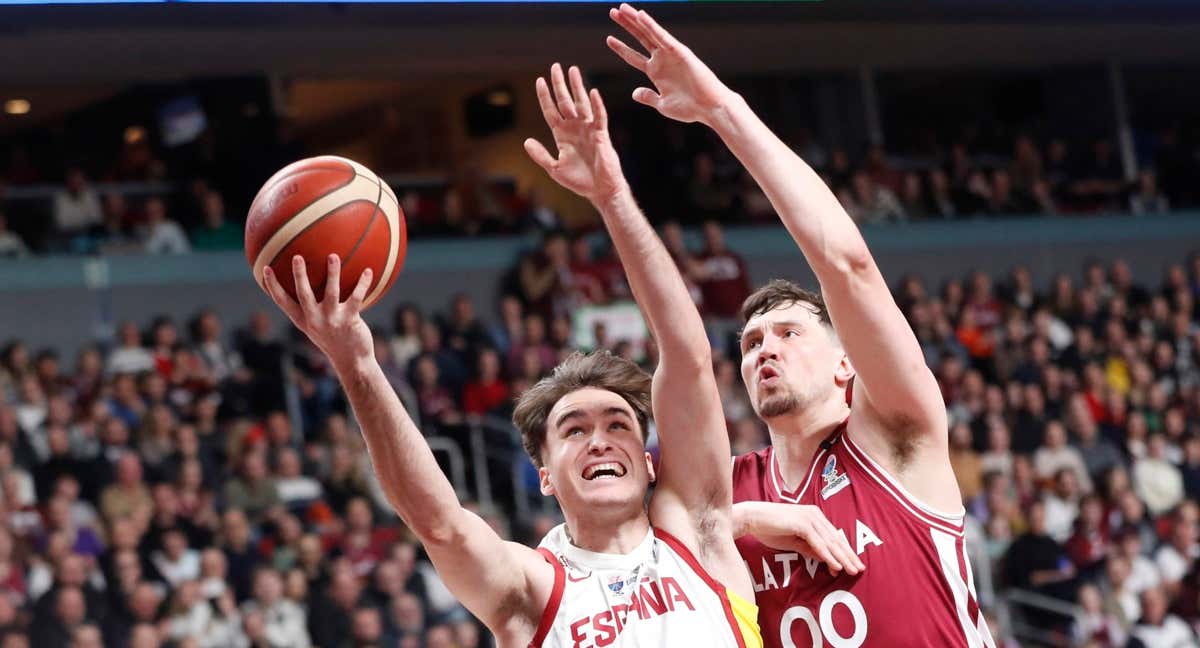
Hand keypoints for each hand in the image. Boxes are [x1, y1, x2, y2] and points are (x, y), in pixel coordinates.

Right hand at [261, 254, 373, 371]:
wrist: (352, 362)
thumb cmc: (335, 340)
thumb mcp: (318, 327)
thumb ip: (312, 310)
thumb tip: (309, 288)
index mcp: (303, 321)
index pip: (283, 302)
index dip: (273, 286)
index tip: (265, 268)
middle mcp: (315, 320)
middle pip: (303, 294)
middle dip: (299, 275)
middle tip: (297, 256)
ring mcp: (332, 320)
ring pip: (331, 292)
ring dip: (332, 273)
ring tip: (333, 256)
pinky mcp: (349, 320)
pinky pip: (356, 297)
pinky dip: (362, 283)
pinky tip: (368, 271)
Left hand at [524, 63, 628, 205]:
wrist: (600, 191)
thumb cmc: (579, 181)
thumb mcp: (554, 168)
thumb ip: (540, 155)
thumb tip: (526, 141)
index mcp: (562, 135)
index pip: (551, 111)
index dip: (545, 96)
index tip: (539, 80)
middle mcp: (574, 128)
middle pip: (565, 101)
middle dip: (559, 84)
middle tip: (555, 66)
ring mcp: (588, 129)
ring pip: (581, 103)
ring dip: (577, 87)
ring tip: (573, 70)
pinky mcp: (601, 134)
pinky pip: (599, 116)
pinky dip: (596, 105)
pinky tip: (592, 92)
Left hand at [607, 3, 733, 125]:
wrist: (710, 108)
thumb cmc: (690, 109)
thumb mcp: (663, 104)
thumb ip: (648, 97)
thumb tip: (634, 93)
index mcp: (656, 72)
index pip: (634, 57)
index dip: (621, 48)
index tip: (609, 39)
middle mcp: (662, 60)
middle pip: (640, 38)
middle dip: (626, 25)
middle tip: (613, 11)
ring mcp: (670, 54)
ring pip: (649, 33)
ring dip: (635, 20)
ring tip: (622, 8)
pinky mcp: (680, 52)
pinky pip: (662, 37)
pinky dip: (651, 26)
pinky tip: (640, 16)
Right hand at [735, 501, 864, 575]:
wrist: (752, 518)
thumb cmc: (770, 528)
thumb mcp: (794, 541)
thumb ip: (810, 548)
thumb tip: (826, 559)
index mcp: (814, 516)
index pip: (833, 536)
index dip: (844, 551)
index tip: (852, 564)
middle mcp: (815, 515)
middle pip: (836, 539)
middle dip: (848, 555)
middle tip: (859, 569)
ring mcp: (809, 518)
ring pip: (830, 542)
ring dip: (843, 558)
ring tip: (853, 570)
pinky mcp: (802, 524)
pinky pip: (818, 543)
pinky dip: (828, 555)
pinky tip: (837, 565)